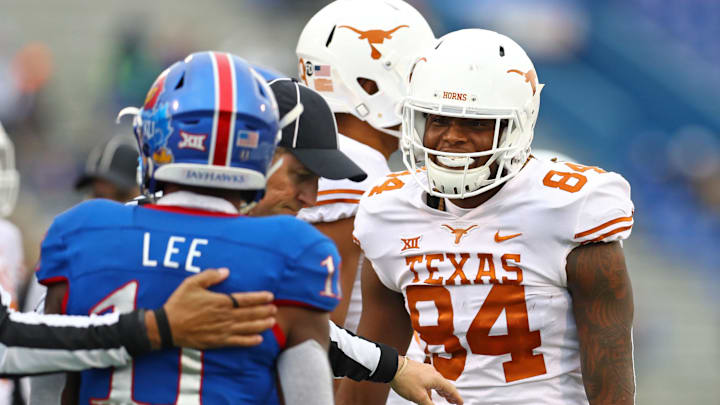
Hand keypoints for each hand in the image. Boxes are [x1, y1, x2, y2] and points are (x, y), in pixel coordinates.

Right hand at [155, 268, 276, 348]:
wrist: (167, 327)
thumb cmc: (179, 303)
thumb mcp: (191, 283)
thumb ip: (210, 276)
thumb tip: (226, 271)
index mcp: (220, 302)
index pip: (245, 299)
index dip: (259, 297)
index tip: (271, 296)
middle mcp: (224, 316)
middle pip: (249, 313)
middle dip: (264, 311)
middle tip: (275, 309)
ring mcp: (222, 330)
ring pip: (246, 327)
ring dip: (261, 324)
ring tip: (272, 322)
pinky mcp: (217, 341)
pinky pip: (237, 342)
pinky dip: (249, 341)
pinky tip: (259, 339)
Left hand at [389, 357, 462, 404]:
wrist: (392, 367)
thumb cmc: (405, 379)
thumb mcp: (419, 397)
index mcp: (436, 378)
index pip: (450, 389)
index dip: (456, 398)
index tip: (460, 403)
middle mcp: (433, 373)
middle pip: (444, 385)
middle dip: (450, 395)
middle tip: (454, 402)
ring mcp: (425, 371)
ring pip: (436, 383)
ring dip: (441, 391)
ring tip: (444, 398)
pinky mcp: (418, 370)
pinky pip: (429, 380)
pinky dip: (432, 388)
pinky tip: (428, 393)